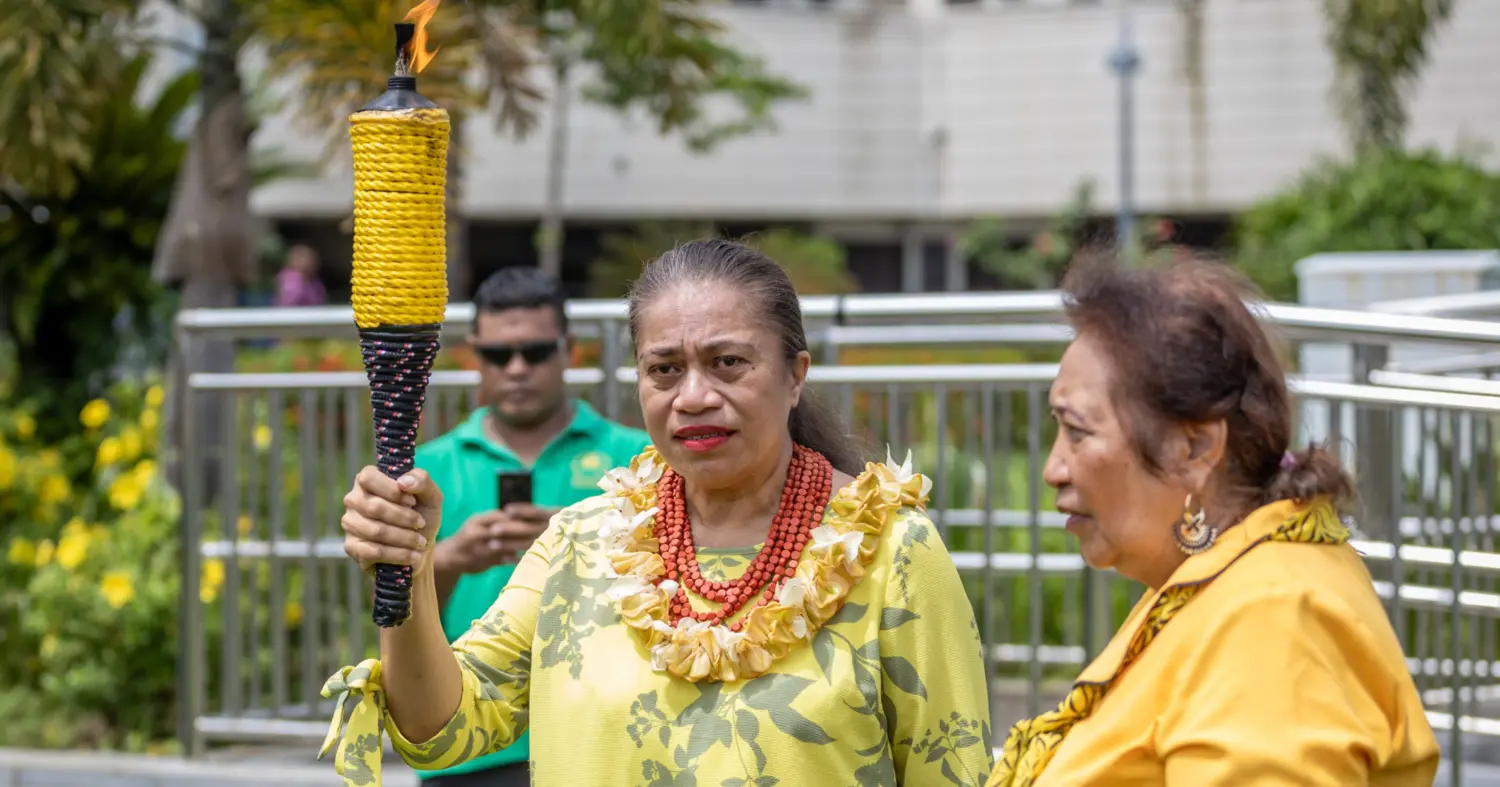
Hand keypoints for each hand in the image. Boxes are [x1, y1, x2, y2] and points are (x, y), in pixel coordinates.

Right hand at [341, 466, 442, 575]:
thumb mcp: (430, 496)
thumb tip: (403, 482)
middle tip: (421, 524)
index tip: (412, 501)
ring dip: (404, 538)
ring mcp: (350, 523)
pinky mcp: (352, 547)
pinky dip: (398, 554)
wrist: (420, 548)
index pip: (368, 477)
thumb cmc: (422, 515)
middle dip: (404, 518)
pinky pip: (373, 551)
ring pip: (375, 531)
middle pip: (374, 507)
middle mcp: (354, 499)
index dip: (392, 490)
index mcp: (368, 480)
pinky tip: (413, 556)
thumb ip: (422, 480)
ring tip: (420, 542)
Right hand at [433, 503, 555, 575]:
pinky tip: (523, 557)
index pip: (498, 516)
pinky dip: (513, 559)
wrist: (450, 557)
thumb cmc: (469, 537)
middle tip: (536, 528)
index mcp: (476, 522)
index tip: (532, 515)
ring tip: (534, 542)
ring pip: (503, 546)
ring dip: (519, 544)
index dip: (515, 516)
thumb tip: (518, 514)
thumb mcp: (477, 523)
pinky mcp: (483, 563)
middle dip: (520, 529)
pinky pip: (501, 560)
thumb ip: (494, 519)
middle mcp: (477, 534)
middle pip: (502, 529)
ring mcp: (479, 550)